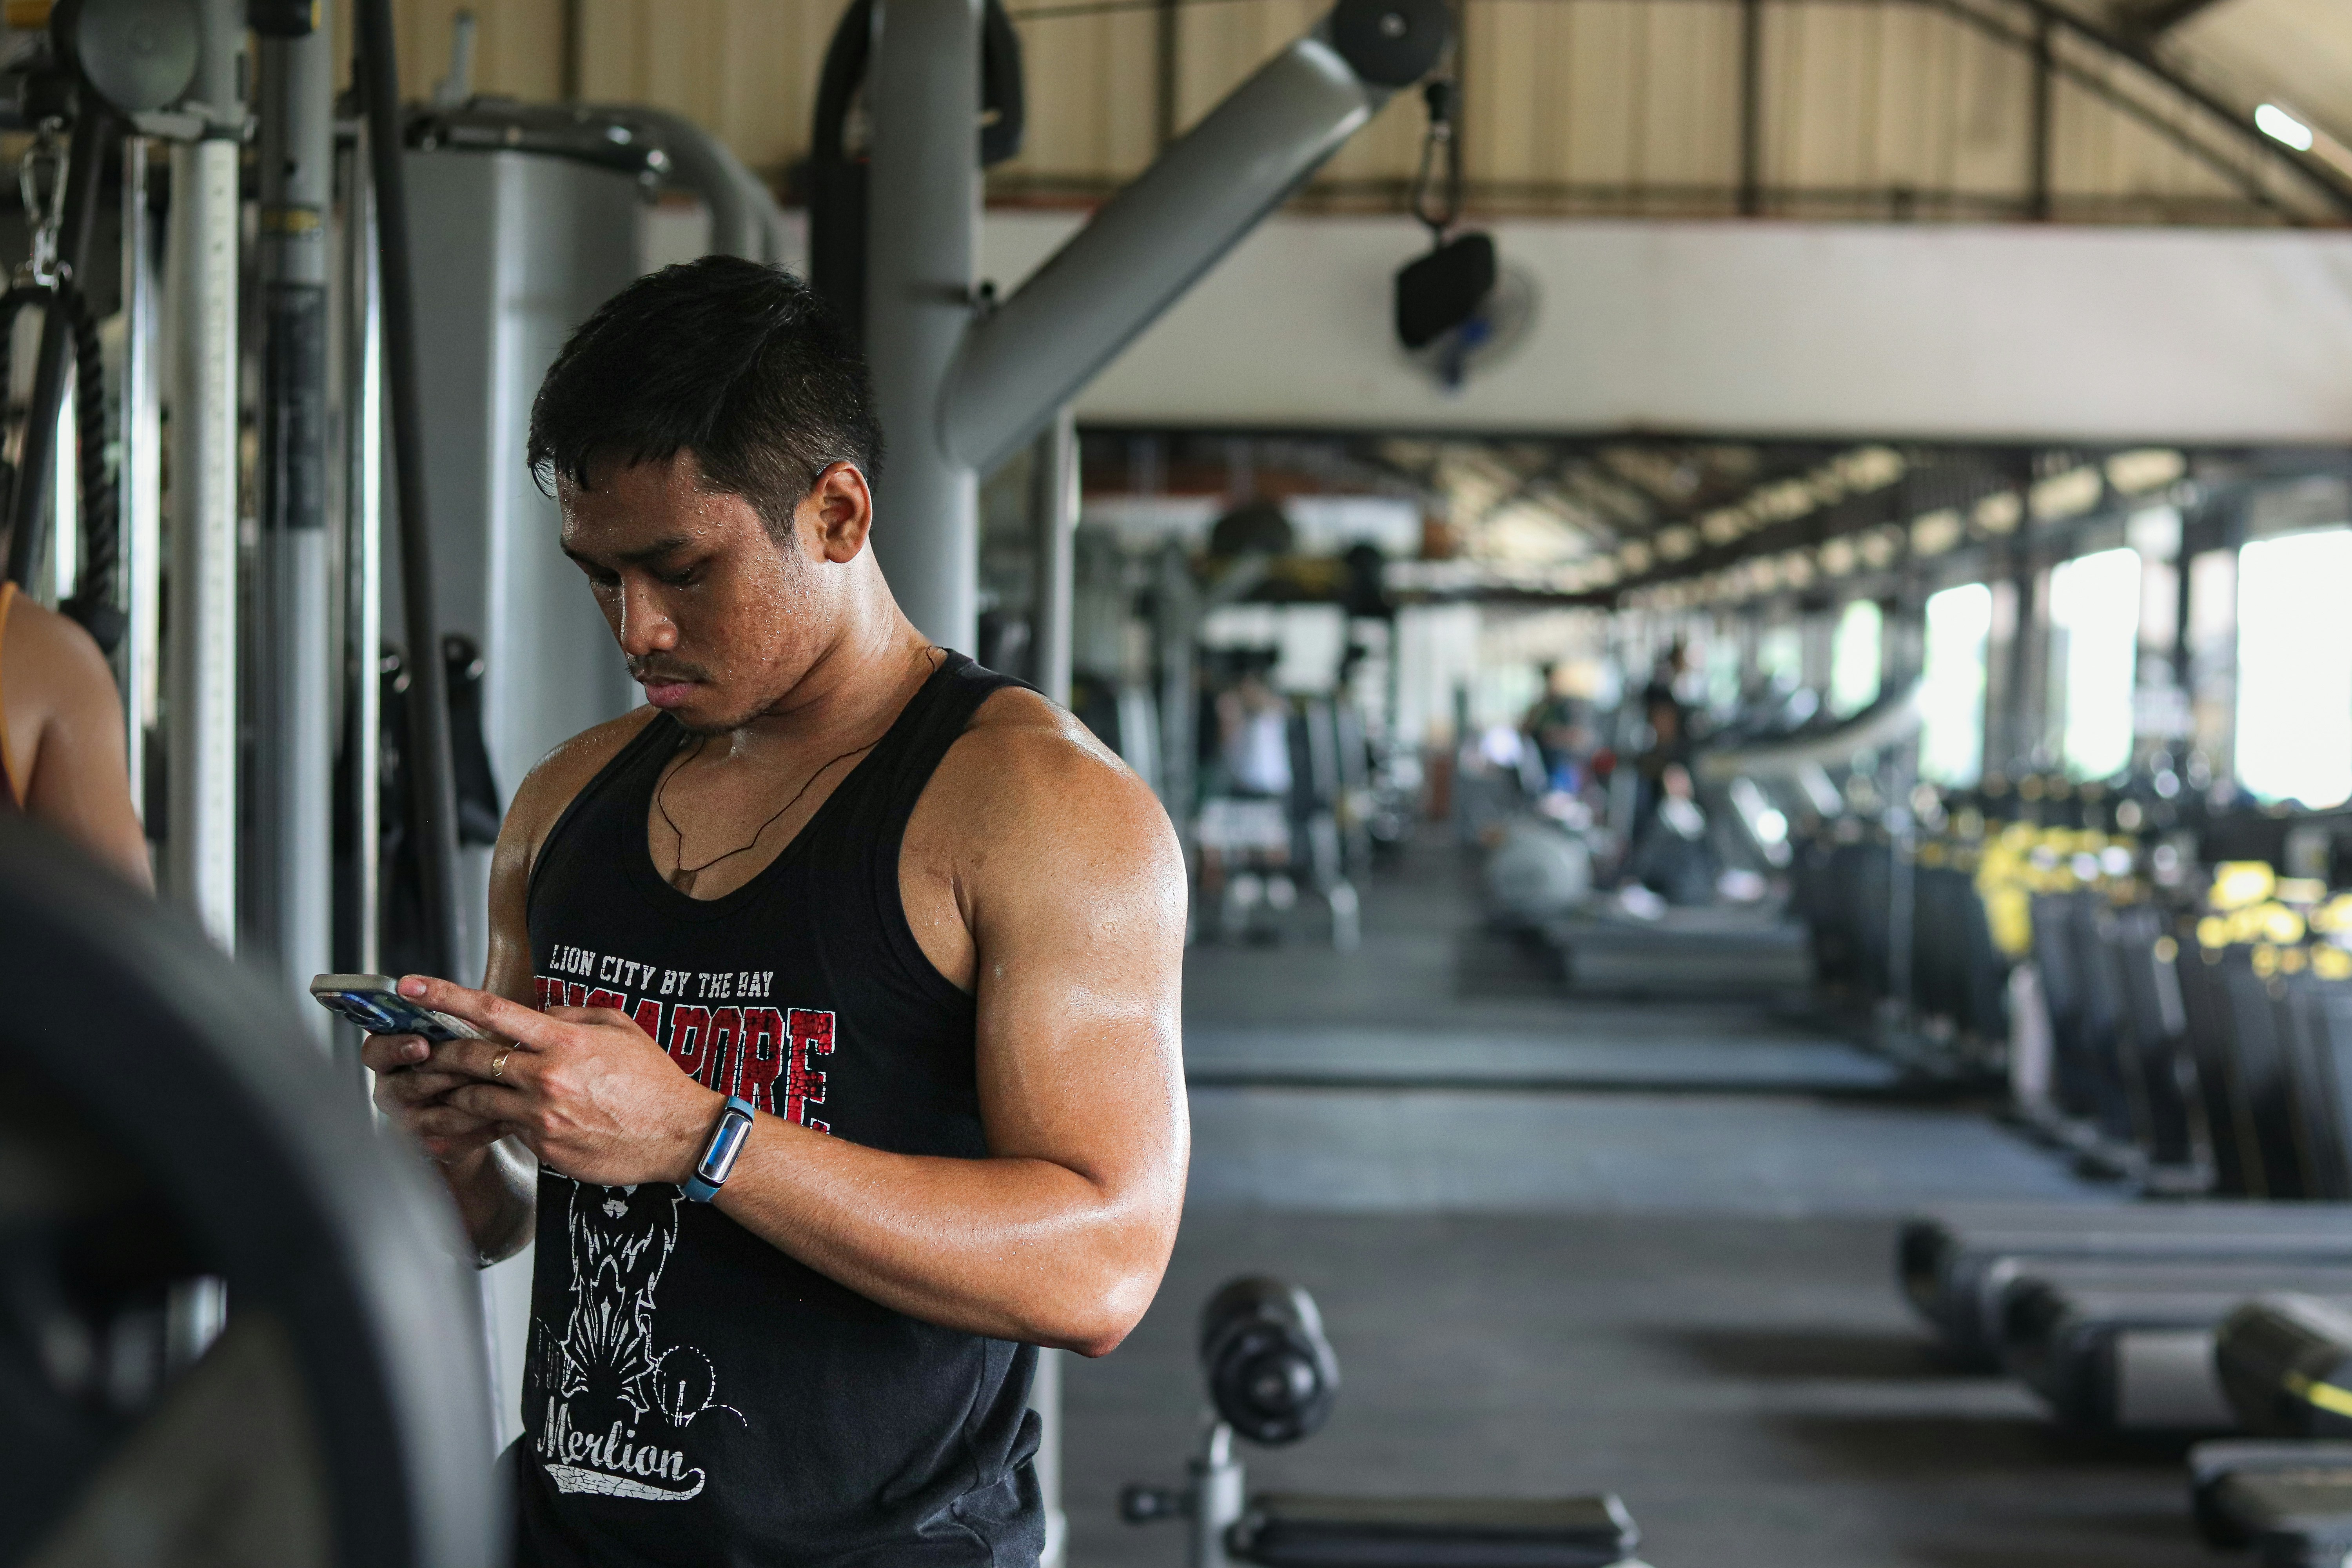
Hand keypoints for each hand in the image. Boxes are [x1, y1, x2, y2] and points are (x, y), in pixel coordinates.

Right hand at [361, 1025, 506, 1163]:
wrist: (478, 1105)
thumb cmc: (467, 1057)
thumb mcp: (460, 1033)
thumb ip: (454, 1021)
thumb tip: (470, 1006)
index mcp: (389, 1057)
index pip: (375, 1051)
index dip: (395, 1047)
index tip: (422, 1044)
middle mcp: (392, 1090)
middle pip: (407, 1085)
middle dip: (443, 1075)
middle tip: (470, 1068)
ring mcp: (410, 1120)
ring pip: (435, 1115)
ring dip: (468, 1100)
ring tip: (499, 1088)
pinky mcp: (432, 1144)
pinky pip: (456, 1139)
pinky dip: (482, 1126)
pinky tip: (506, 1116)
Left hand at [392, 974, 723, 1187]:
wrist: (679, 1135)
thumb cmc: (654, 1080)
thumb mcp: (620, 1029)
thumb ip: (573, 1016)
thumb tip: (539, 1014)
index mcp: (564, 1041)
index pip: (491, 1011)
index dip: (444, 996)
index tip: (411, 986)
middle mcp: (546, 1077)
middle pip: (470, 1058)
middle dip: (438, 1052)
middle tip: (420, 1049)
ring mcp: (541, 1117)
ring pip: (475, 1100)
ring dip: (455, 1093)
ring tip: (445, 1089)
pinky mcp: (543, 1149)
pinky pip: (505, 1130)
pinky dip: (494, 1122)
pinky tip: (496, 1120)